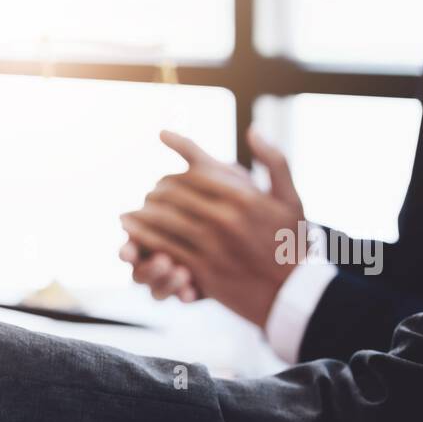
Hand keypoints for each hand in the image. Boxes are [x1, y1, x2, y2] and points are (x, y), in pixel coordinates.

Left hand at [120, 128, 304, 326]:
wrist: (293, 292)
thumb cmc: (291, 242)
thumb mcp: (291, 197)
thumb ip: (274, 160)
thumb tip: (252, 129)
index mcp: (244, 197)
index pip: (194, 173)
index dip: (174, 174)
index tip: (166, 179)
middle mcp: (225, 218)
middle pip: (173, 194)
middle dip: (155, 193)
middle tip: (148, 196)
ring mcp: (212, 245)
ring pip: (163, 221)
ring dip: (141, 216)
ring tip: (129, 215)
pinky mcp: (202, 270)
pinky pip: (163, 249)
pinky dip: (143, 240)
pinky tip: (131, 237)